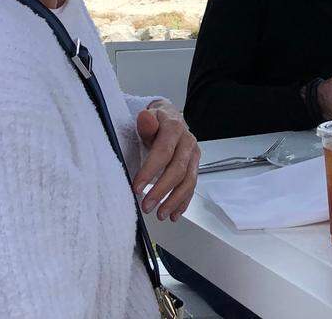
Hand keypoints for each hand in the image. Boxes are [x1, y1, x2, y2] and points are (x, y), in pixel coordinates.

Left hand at [134, 101, 199, 221]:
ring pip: (188, 180)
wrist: (169, 117)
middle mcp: (188, 142)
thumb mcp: (148, 117)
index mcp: (174, 128)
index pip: (163, 152)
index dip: (150, 171)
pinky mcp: (195, 166)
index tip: (136, 188)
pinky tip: (174, 214)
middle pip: (178, 169)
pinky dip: (184, 202)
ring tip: (160, 214)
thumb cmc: (155, 122)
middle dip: (162, 190)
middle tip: (147, 206)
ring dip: (174, 200)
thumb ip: (146, 122)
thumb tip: (144, 118)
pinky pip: (192, 186)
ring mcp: (193, 155)